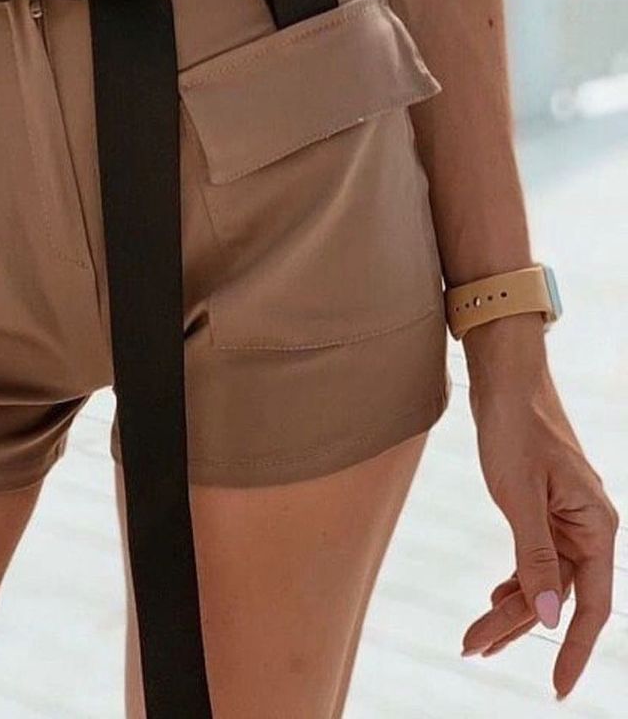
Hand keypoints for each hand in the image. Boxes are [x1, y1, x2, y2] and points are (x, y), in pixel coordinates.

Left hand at [460, 315, 619, 699]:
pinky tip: (495, 597)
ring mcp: (567, 519)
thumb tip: (551, 616)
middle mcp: (589, 527)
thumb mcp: (520, 495)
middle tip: (472, 648)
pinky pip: (535, 557)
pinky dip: (514, 579)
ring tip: (474, 637)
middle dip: (517, 625)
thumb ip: (536, 557)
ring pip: (543, 579)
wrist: (505, 380)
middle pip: (558, 595)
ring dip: (509, 606)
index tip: (555, 688)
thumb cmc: (515, 429)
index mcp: (596, 527)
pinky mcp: (544, 509)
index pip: (592, 605)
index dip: (574, 649)